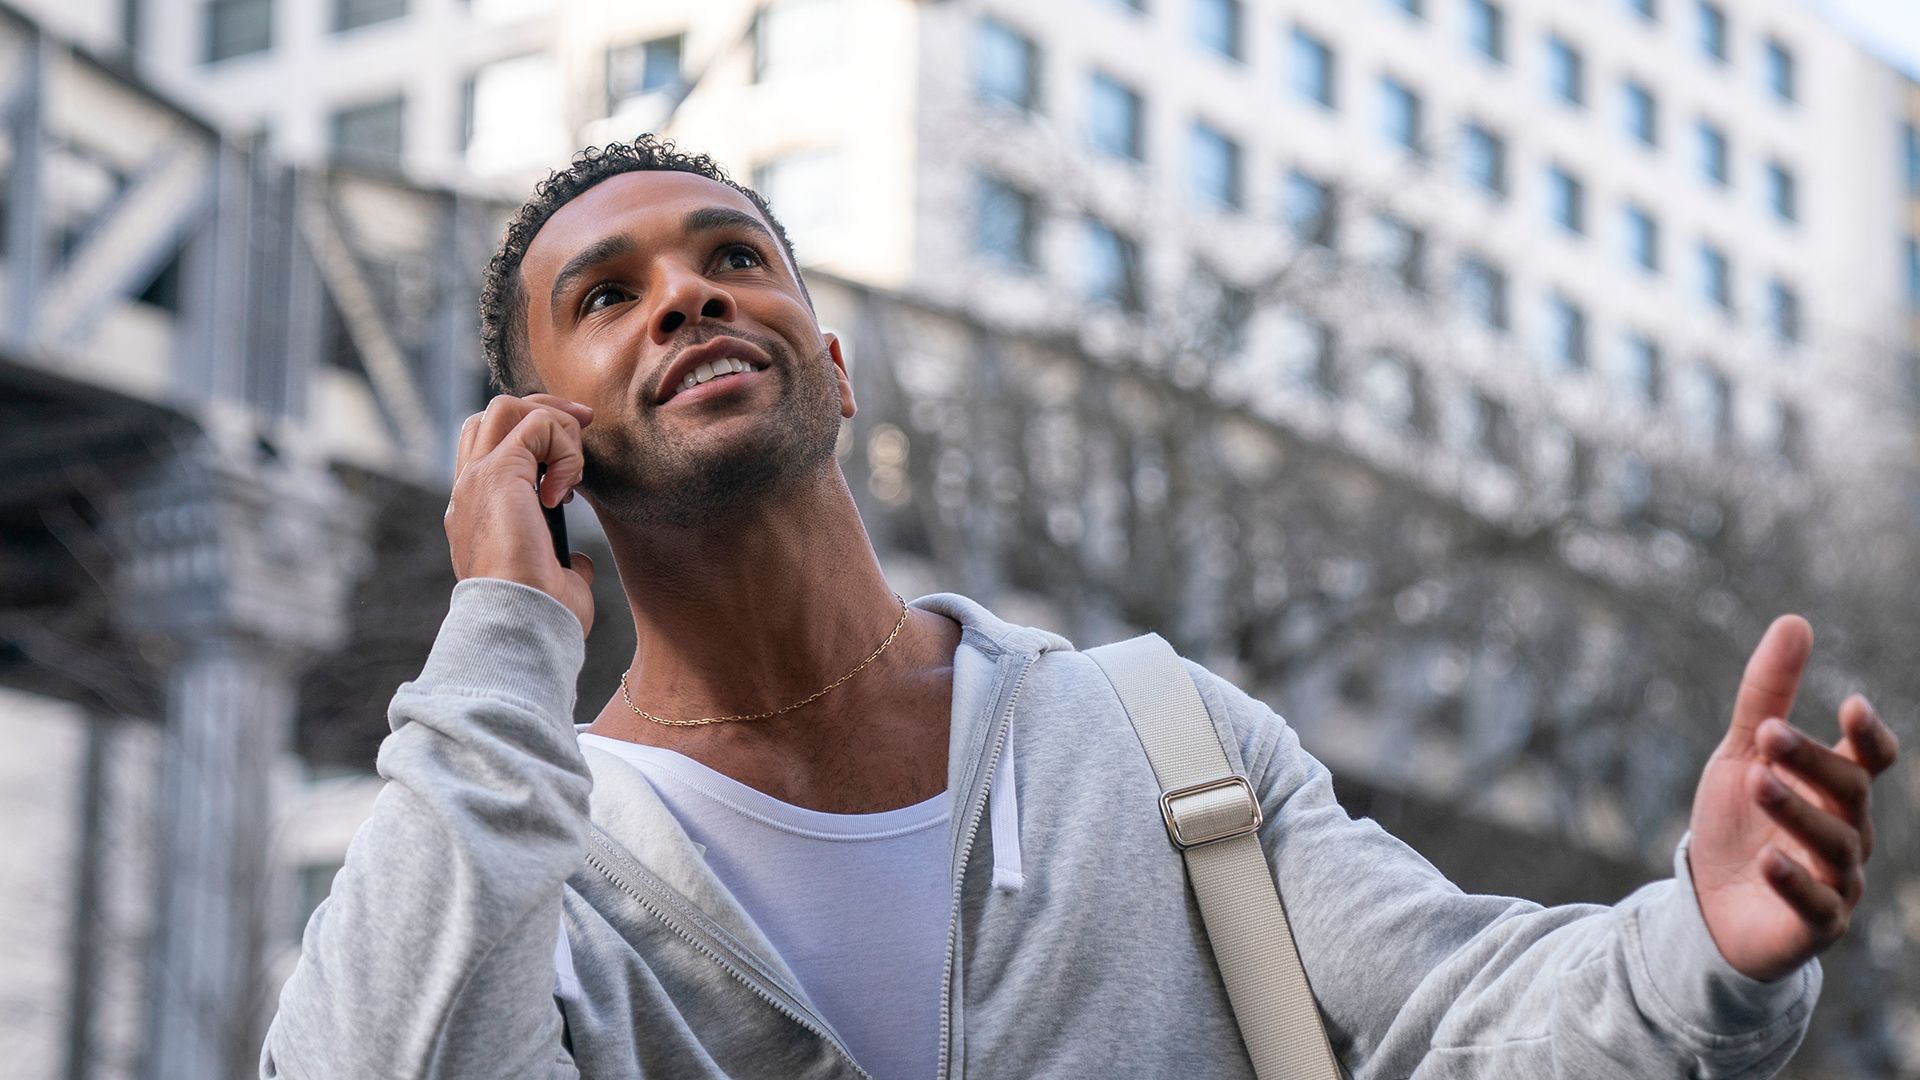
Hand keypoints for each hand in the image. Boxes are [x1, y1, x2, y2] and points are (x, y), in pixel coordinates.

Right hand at [445, 394, 596, 635]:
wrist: (521, 625)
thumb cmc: (539, 616)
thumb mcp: (551, 583)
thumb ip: (558, 563)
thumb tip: (575, 565)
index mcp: (477, 513)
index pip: (492, 447)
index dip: (536, 439)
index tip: (574, 462)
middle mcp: (470, 491)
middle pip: (494, 414)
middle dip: (545, 412)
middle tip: (584, 428)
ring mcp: (477, 480)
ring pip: (507, 407)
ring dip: (554, 423)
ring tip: (574, 466)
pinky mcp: (498, 475)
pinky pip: (537, 426)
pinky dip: (564, 448)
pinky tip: (568, 492)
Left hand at [1687, 615, 1899, 981]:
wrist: (1710, 907)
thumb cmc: (1737, 825)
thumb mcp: (1741, 755)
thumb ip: (1768, 697)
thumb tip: (1795, 622)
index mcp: (1834, 791)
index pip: (1870, 760)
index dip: (1869, 736)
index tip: (1852, 705)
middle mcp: (1847, 833)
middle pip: (1848, 792)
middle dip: (1811, 762)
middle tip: (1767, 736)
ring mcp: (1837, 881)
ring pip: (1833, 843)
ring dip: (1796, 810)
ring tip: (1759, 780)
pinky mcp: (1816, 926)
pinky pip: (1816, 905)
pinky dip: (1793, 882)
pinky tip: (1766, 859)